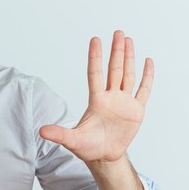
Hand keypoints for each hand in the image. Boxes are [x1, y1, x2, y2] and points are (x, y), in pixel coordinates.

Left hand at [39, 30, 153, 163]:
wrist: (104, 157)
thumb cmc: (87, 147)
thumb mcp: (72, 140)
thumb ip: (59, 134)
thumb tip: (41, 131)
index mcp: (96, 101)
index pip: (95, 74)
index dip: (95, 57)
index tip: (95, 39)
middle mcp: (110, 97)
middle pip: (114, 70)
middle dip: (116, 51)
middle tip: (118, 32)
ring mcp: (124, 102)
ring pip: (128, 75)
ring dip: (129, 58)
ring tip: (128, 40)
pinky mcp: (136, 111)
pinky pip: (143, 90)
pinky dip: (147, 77)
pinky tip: (147, 62)